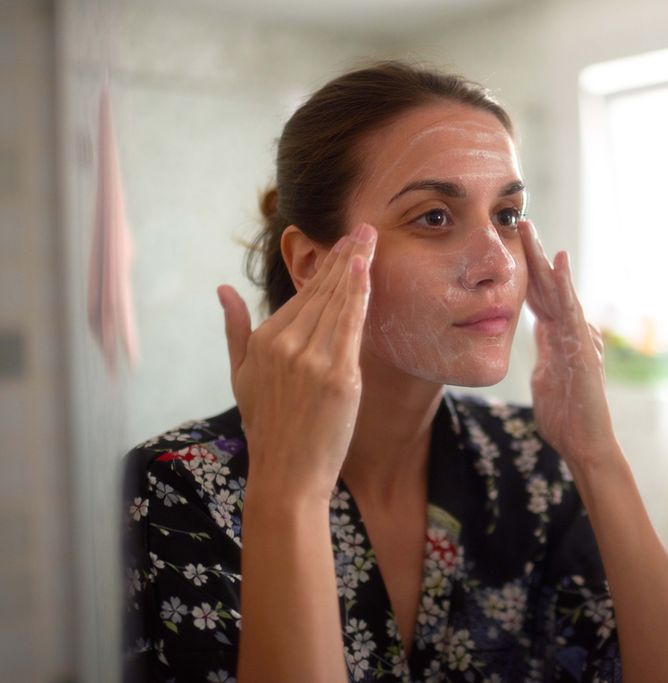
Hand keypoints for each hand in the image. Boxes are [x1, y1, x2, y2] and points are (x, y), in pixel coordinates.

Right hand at [217, 224, 376, 502]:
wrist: (287, 475)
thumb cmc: (268, 427)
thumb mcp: (241, 376)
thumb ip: (235, 330)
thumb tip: (223, 289)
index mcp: (265, 341)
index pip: (304, 296)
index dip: (327, 268)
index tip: (344, 244)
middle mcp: (286, 344)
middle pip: (322, 292)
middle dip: (345, 257)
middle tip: (364, 229)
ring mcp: (312, 359)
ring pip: (338, 303)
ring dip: (356, 267)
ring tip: (370, 240)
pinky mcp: (339, 376)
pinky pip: (352, 327)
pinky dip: (360, 297)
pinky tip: (367, 273)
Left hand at [518, 220, 615, 469]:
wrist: (584, 442)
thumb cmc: (566, 414)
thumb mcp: (546, 375)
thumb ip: (544, 351)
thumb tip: (537, 331)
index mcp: (556, 336)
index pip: (539, 295)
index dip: (527, 270)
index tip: (513, 243)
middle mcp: (570, 330)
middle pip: (548, 285)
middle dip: (534, 254)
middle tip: (520, 221)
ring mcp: (579, 337)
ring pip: (560, 290)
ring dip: (546, 259)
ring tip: (533, 231)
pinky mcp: (582, 348)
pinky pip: (572, 311)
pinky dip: (565, 286)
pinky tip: (559, 264)